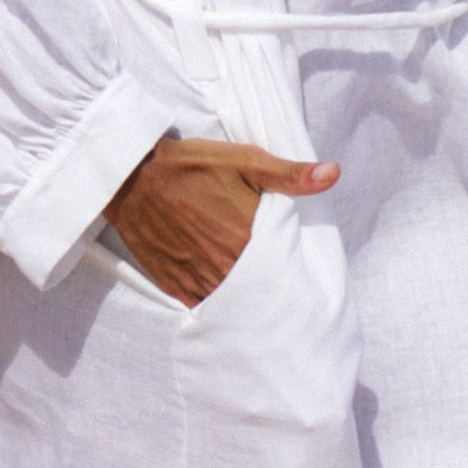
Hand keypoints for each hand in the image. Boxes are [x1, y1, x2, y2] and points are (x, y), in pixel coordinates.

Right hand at [104, 135, 338, 305]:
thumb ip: (290, 174)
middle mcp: (226, 267)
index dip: (293, 269)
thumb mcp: (246, 160)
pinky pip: (204, 307)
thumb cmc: (194, 165)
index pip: (284, 266)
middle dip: (271, 289)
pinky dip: (217, 307)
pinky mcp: (176, 286)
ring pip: (234, 303)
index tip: (301, 270)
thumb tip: (334, 174)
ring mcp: (199, 280)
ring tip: (256, 298)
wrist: (134, 176)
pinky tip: (225, 301)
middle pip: (260, 290)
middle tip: (280, 287)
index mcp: (249, 239)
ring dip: (246, 302)